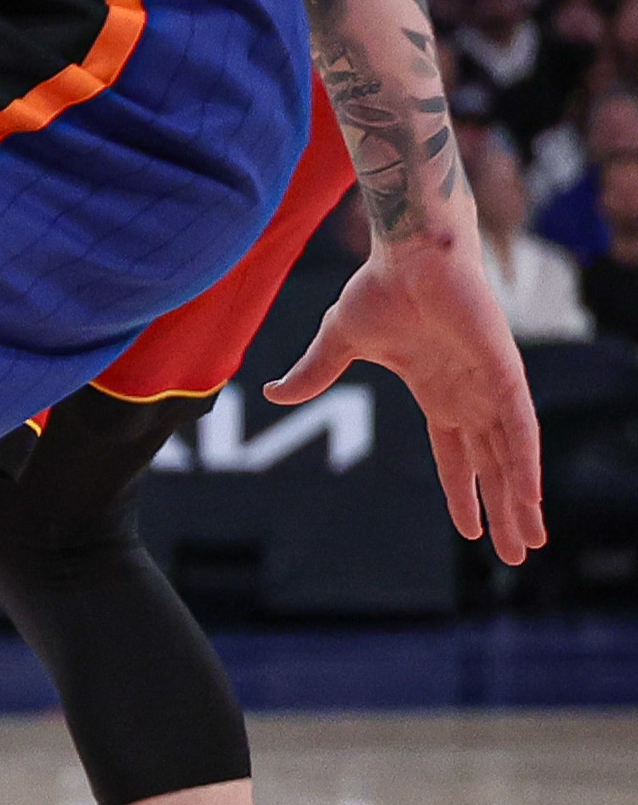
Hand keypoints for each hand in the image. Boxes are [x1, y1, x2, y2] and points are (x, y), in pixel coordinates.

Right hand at [267, 232, 543, 561]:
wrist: (410, 249)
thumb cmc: (381, 285)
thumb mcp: (339, 342)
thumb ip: (313, 373)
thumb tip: (271, 393)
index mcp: (438, 392)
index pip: (456, 455)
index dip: (464, 492)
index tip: (472, 532)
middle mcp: (472, 395)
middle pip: (492, 466)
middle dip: (503, 511)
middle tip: (517, 555)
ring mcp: (492, 385)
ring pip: (513, 456)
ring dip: (522, 501)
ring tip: (531, 541)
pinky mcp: (505, 372)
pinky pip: (521, 428)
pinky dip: (528, 464)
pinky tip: (532, 497)